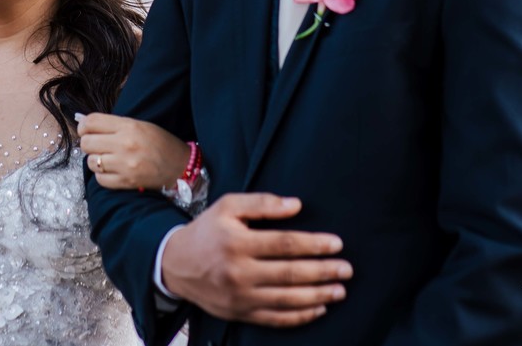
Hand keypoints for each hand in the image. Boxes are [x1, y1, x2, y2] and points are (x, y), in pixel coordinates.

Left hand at [78, 112, 190, 190]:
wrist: (180, 166)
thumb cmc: (160, 143)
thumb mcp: (139, 125)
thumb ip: (114, 125)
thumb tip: (86, 124)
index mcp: (128, 126)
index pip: (91, 122)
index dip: (83, 126)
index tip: (85, 130)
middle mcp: (125, 144)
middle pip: (87, 142)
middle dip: (88, 143)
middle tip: (97, 145)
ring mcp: (125, 164)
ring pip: (91, 162)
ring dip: (95, 161)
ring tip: (107, 159)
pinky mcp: (126, 182)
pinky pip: (100, 179)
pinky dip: (102, 175)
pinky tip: (111, 171)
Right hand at [160, 193, 350, 325]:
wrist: (176, 265)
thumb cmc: (207, 231)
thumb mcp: (227, 207)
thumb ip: (262, 203)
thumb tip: (296, 205)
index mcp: (237, 242)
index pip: (284, 244)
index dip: (313, 244)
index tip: (336, 244)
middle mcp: (238, 271)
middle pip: (290, 273)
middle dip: (322, 271)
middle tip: (346, 269)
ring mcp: (239, 296)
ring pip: (286, 299)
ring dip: (317, 296)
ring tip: (339, 291)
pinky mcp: (239, 313)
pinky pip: (275, 319)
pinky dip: (299, 316)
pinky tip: (318, 309)